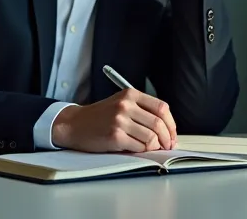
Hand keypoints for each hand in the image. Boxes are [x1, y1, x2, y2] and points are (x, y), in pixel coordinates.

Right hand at [51, 88, 177, 151]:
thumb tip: (166, 128)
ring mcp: (120, 121)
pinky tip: (139, 150)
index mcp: (130, 94)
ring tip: (153, 149)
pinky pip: (139, 146)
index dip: (171, 124)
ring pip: (151, 137)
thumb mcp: (121, 104)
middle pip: (158, 123)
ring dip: (155, 146)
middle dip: (167, 138)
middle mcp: (125, 105)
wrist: (74, 124)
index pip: (161, 108)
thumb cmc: (99, 117)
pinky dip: (143, 150)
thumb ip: (141, 110)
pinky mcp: (114, 136)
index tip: (172, 134)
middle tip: (168, 146)